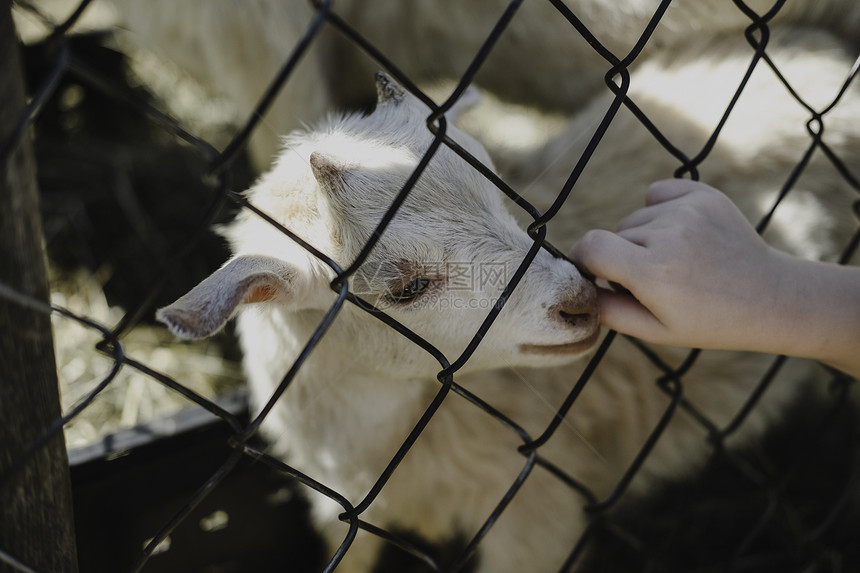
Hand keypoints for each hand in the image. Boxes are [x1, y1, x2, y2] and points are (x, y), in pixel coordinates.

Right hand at [570, 179, 789, 351]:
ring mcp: (687, 211)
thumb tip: (580, 287)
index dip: (584, 260)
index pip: (590, 247)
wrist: (770, 298)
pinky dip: (658, 212)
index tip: (594, 273)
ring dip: (643, 238)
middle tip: (655, 281)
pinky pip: (656, 195)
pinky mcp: (702, 195)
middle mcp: (669, 235)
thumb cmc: (708, 321)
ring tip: (675, 261)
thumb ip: (608, 311)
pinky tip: (680, 234)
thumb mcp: (655, 331)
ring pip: (635, 218)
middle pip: (614, 235)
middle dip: (622, 257)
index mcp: (653, 273)